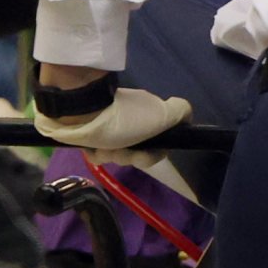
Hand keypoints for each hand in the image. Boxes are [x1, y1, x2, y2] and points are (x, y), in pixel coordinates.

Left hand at [32, 81, 191, 152]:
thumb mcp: (162, 113)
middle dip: (128, 156)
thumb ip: (181, 112)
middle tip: (119, 151)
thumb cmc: (123, 118)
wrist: (82, 111)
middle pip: (135, 153)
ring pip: (115, 154)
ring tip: (102, 146)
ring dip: (111, 155)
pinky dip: (95, 153)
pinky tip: (92, 148)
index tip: (142, 154)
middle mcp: (130, 126)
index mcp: (148, 122)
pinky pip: (96, 152)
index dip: (152, 155)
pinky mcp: (88, 135)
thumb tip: (186, 115)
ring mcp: (108, 130)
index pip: (158, 148)